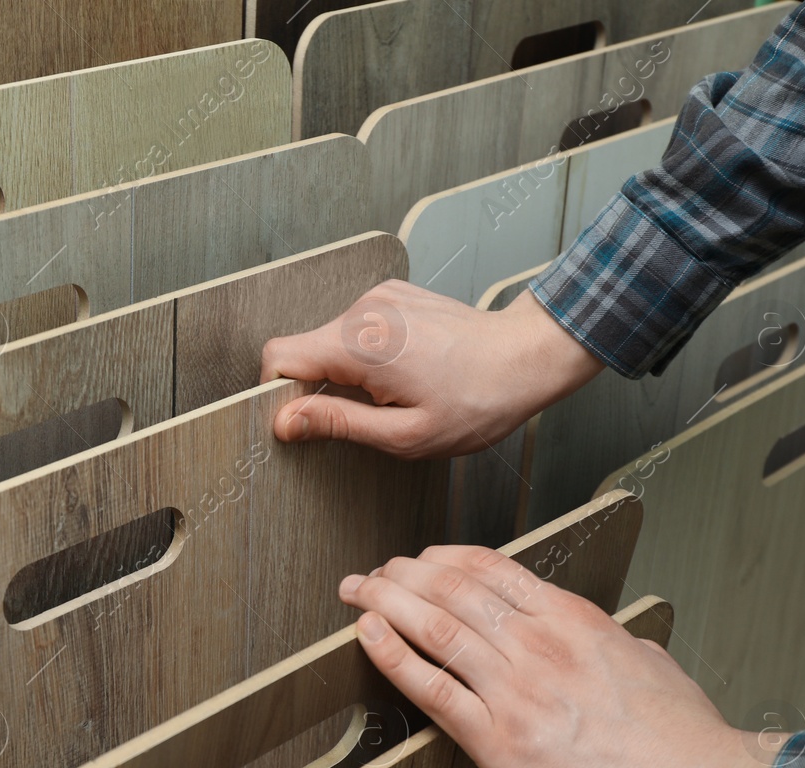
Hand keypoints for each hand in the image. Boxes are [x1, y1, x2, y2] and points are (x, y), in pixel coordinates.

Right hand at [260, 282, 603, 458]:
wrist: (525, 358)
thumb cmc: (478, 402)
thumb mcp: (406, 434)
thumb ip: (339, 424)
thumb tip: (285, 421)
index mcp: (361, 345)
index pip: (278, 358)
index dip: (279, 395)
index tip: (306, 421)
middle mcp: (363, 311)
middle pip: (302, 350)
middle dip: (318, 388)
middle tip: (364, 415)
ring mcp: (377, 297)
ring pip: (328, 341)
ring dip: (345, 373)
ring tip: (393, 393)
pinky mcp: (390, 295)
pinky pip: (354, 329)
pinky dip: (365, 356)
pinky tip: (403, 372)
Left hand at [341, 544, 782, 767]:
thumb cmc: (681, 738)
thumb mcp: (647, 660)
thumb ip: (611, 640)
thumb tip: (603, 636)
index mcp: (573, 620)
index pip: (490, 568)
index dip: (442, 557)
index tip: (419, 558)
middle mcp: (538, 645)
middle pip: (451, 588)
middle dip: (402, 574)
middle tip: (375, 573)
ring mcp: (515, 691)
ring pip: (432, 626)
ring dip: (384, 601)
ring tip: (358, 592)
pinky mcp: (498, 741)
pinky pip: (430, 687)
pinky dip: (391, 655)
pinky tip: (367, 636)